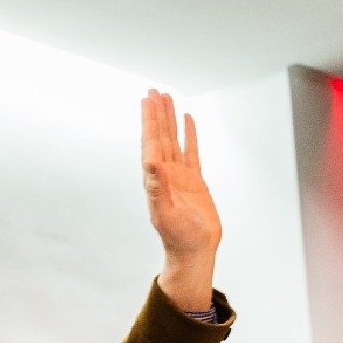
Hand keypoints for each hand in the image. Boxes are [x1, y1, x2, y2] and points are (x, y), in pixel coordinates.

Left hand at [142, 90, 220, 313]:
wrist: (194, 251)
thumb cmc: (178, 237)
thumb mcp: (165, 212)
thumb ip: (156, 187)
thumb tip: (150, 162)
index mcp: (154, 179)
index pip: (150, 143)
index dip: (149, 121)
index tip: (147, 100)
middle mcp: (164, 174)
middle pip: (159, 136)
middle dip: (156, 114)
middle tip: (153, 91)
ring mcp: (179, 176)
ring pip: (173, 140)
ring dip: (169, 120)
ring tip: (166, 98)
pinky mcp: (195, 181)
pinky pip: (191, 151)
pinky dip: (189, 134)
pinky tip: (187, 120)